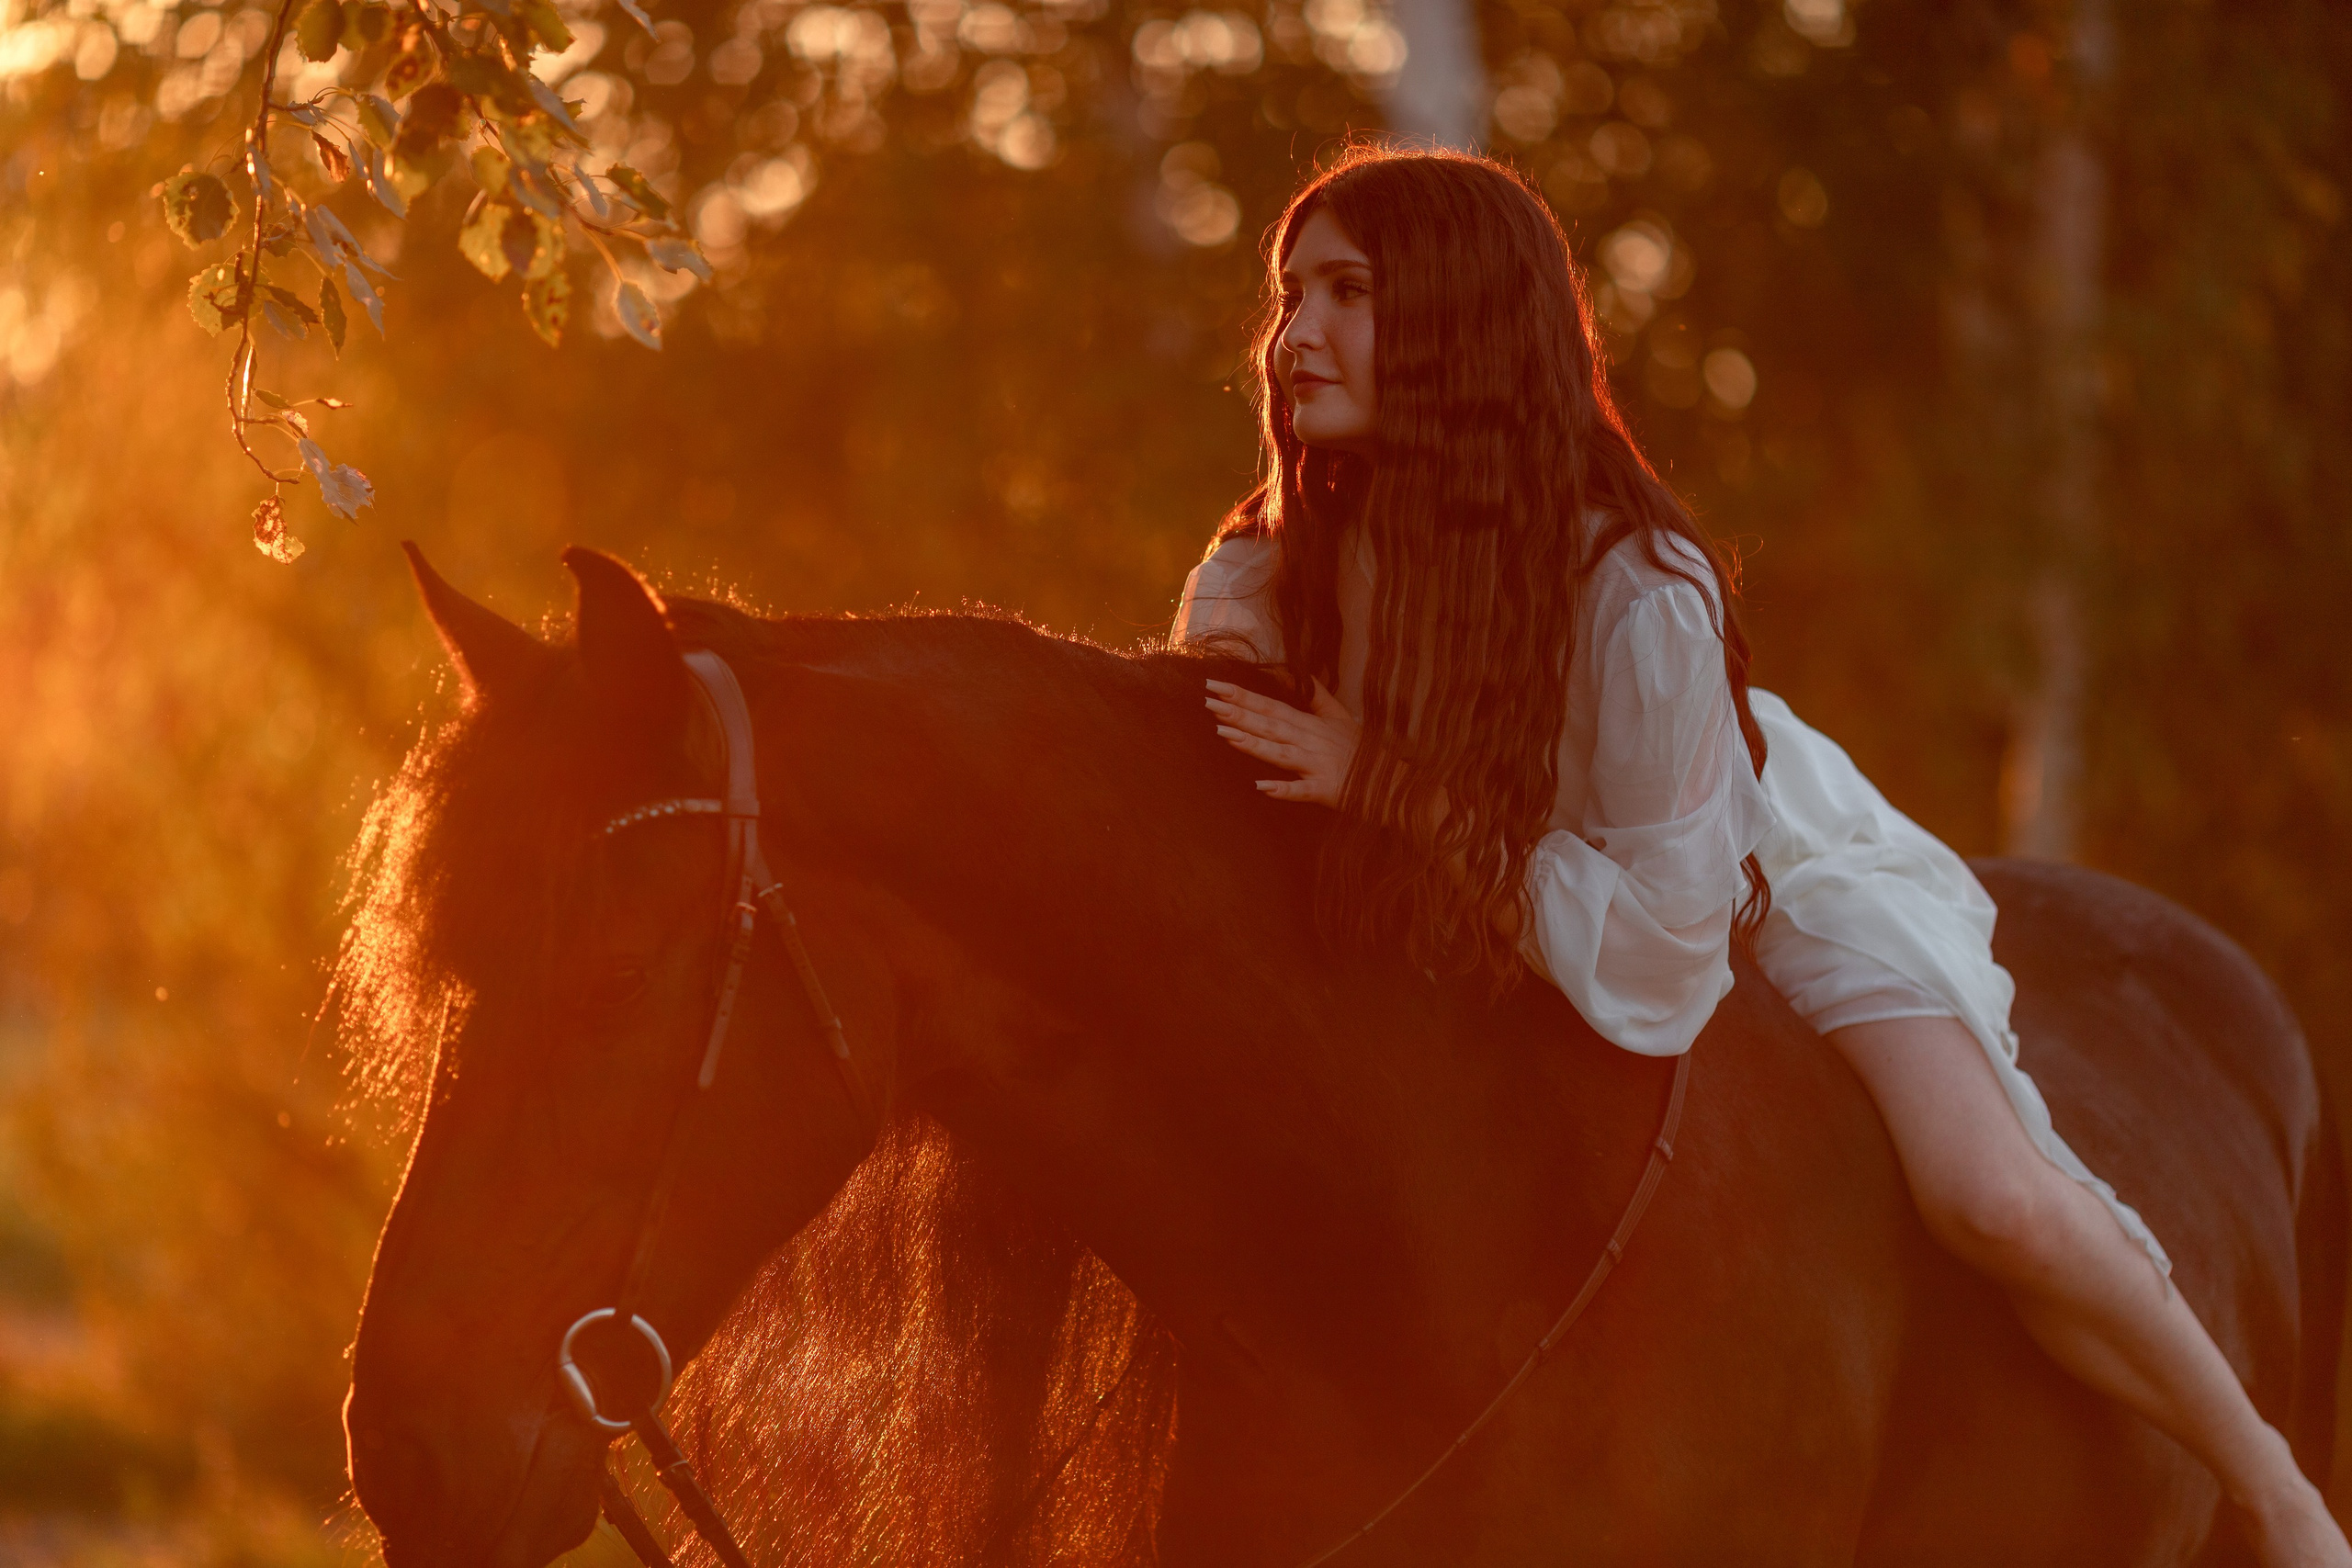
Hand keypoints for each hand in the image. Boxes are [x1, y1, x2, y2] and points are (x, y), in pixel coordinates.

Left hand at [1205, 677, 1359, 804]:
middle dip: (1238, 713)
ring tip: (1224, 734)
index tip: (1215, 685)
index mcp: (1309, 724)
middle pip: (1269, 725)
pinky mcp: (1325, 790)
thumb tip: (1296, 673)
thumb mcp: (1340, 717)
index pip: (1270, 705)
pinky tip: (1260, 787)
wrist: (1391, 782)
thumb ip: (1317, 695)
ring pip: (1280, 753)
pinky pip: (1300, 790)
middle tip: (1208, 702)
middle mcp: (1309, 741)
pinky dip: (1282, 789)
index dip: (1242, 696)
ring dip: (1253, 744)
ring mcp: (1316, 766)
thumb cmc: (1361, 751)